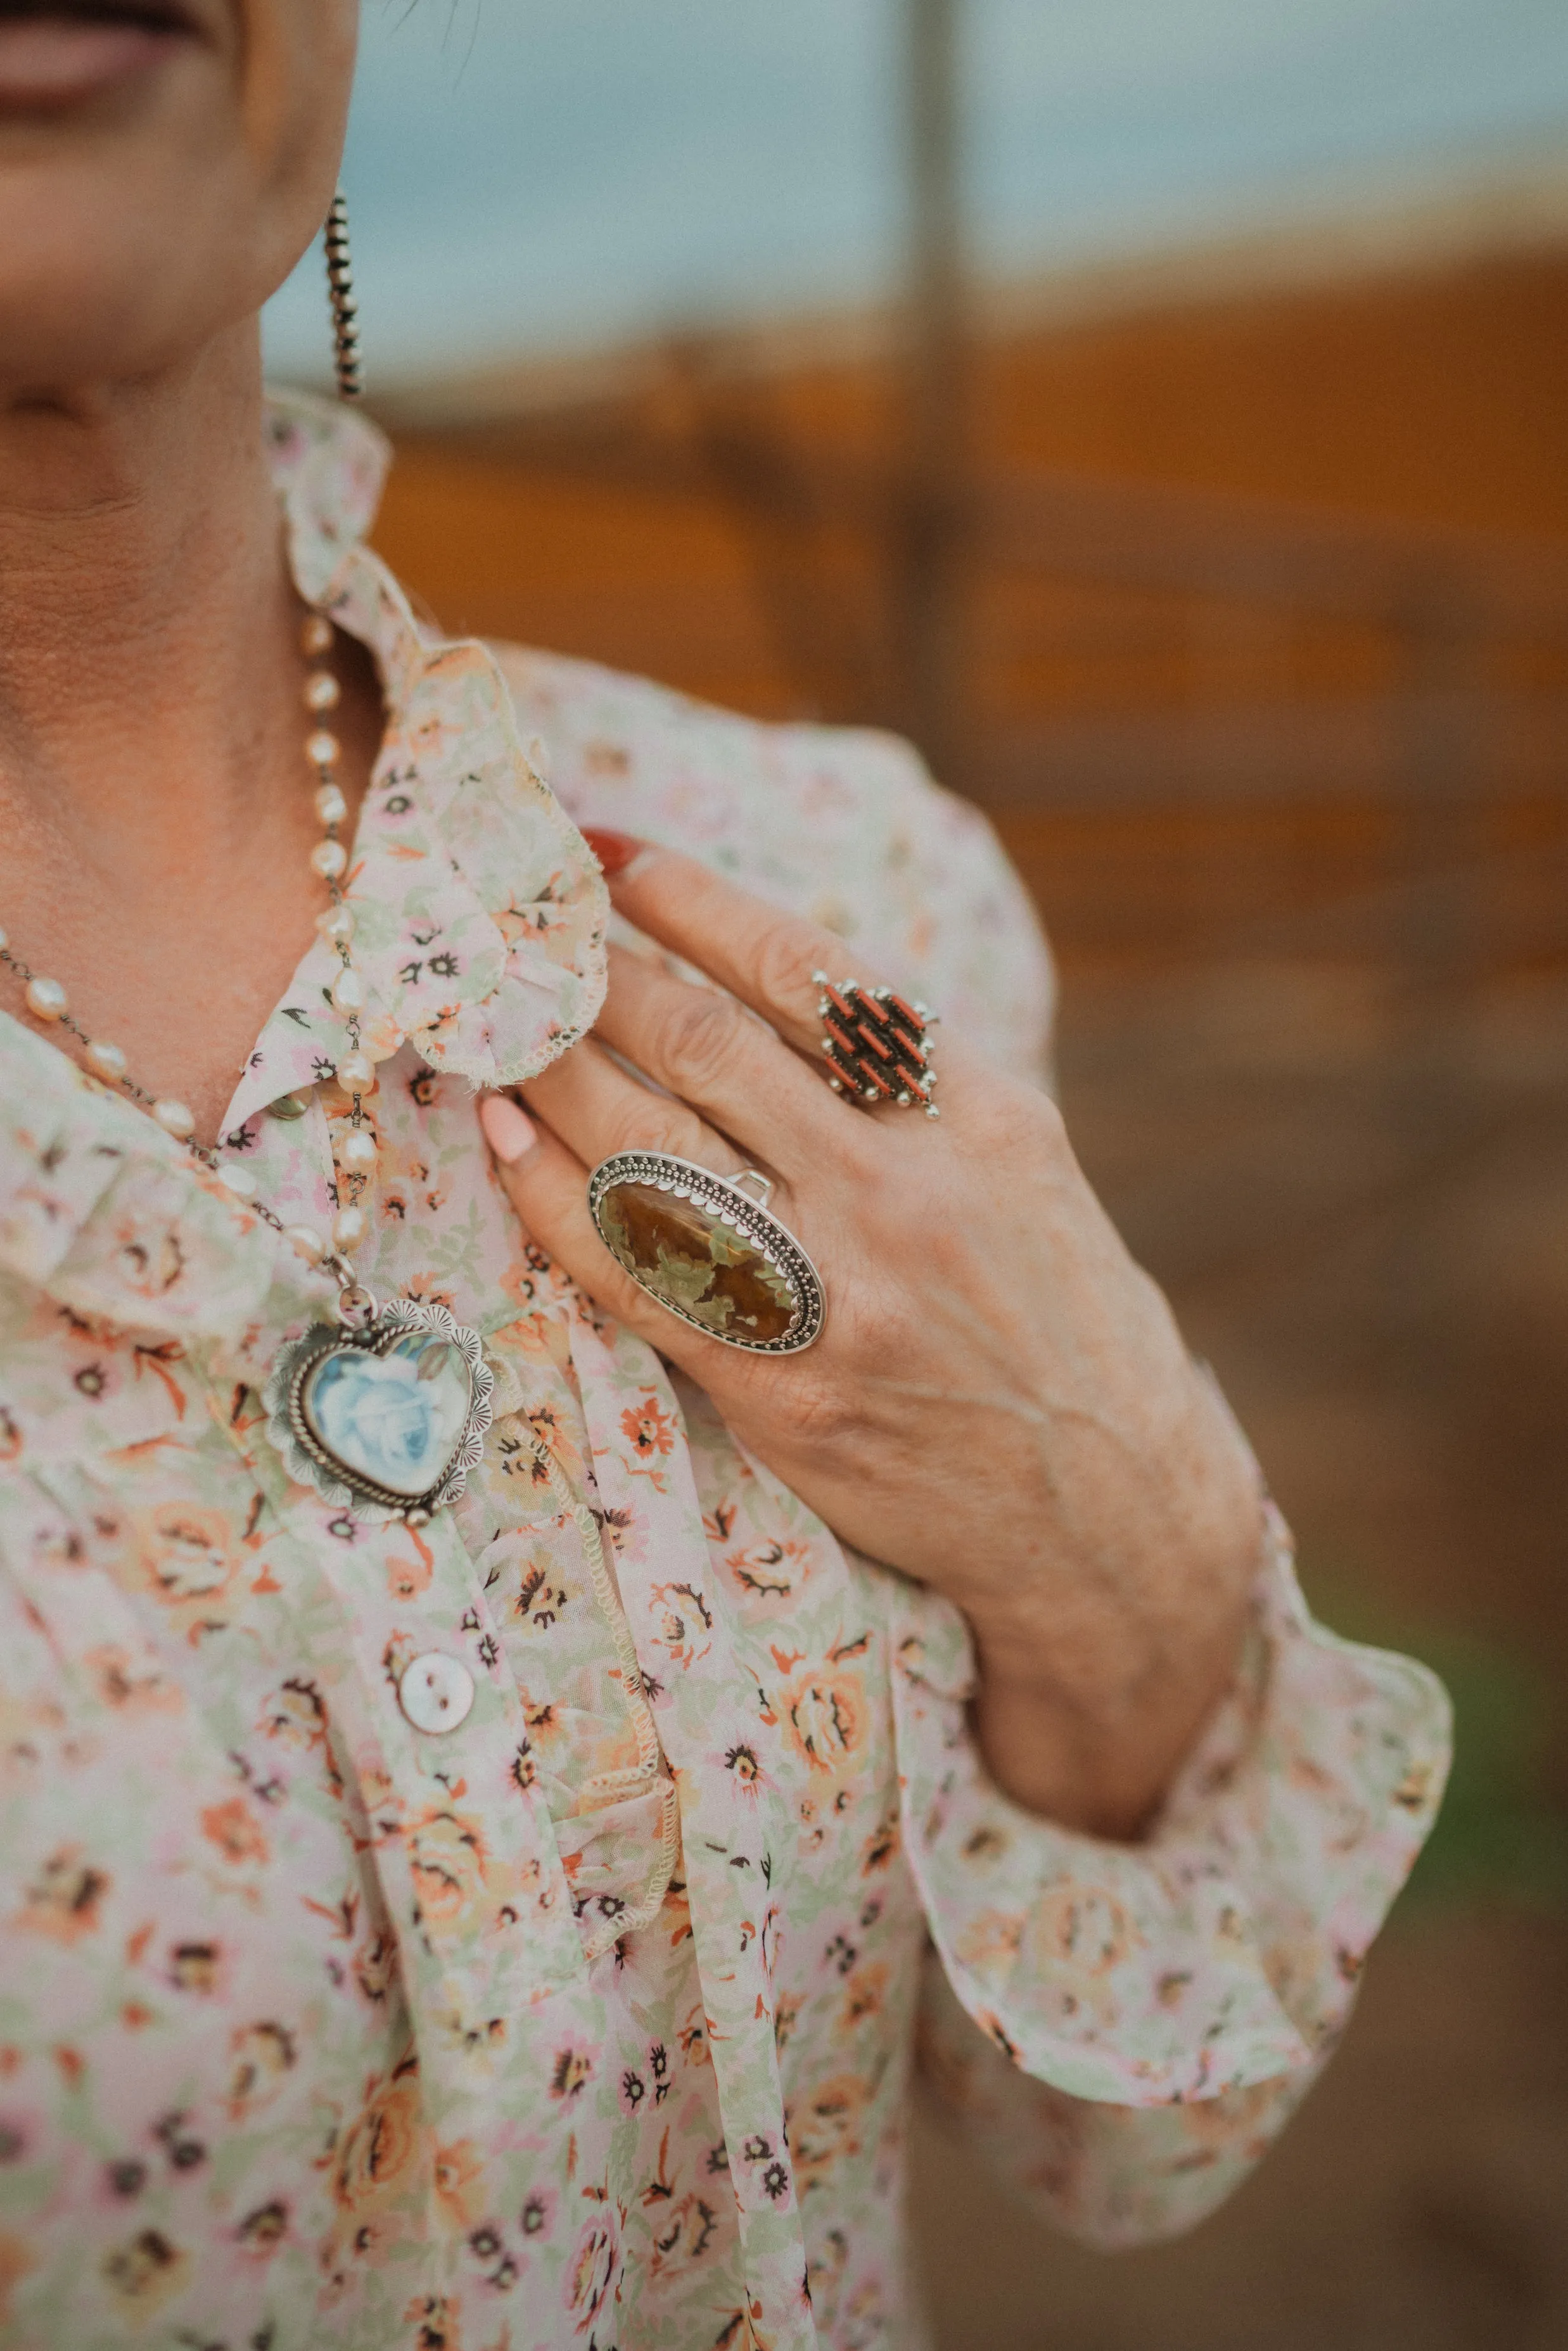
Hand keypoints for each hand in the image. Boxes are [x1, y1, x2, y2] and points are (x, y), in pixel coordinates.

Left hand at [481, 836, 1263, 1836]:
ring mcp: (838, 1289)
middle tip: (522, 933)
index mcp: (977, 1110)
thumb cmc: (1060, 1319)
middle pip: (703, 1042)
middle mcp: (904, 1184)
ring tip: (495, 1021)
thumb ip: (905, 1081)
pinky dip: (551, 1193)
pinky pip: (630, 1270)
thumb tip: (759, 982)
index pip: (805, 971)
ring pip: (649, 1140)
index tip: (613, 860)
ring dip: (551, 1067)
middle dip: (594, 973)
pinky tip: (507, 1137)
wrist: (1113, 1508)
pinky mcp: (780, 1385)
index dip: (691, 901)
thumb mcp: (1019, 1164)